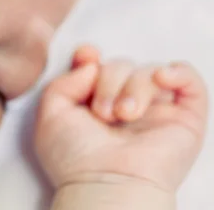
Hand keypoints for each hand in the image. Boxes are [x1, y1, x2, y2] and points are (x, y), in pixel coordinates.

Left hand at [35, 46, 208, 192]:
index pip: (97, 67)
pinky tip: (162, 78)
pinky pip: (190, 81)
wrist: (105, 184)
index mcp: (93, 104)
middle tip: (102, 113)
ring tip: (123, 116)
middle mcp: (124, 106)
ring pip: (148, 71)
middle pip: (120, 66)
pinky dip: (177, 72)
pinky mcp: (184, 119)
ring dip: (133, 87)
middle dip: (108, 81)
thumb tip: (92, 64)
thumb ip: (62, 81)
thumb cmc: (74, 157)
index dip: (90, 56)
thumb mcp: (50, 113)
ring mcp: (155, 112)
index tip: (86, 56)